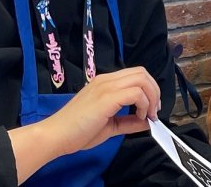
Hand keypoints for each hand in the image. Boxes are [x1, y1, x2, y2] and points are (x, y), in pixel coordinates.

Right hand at [46, 66, 161, 152]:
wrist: (55, 136)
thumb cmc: (76, 132)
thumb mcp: (110, 126)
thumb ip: (128, 122)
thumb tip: (147, 122)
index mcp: (105, 83)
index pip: (136, 75)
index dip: (150, 90)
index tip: (151, 110)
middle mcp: (106, 80)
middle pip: (142, 73)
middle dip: (155, 91)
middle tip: (154, 112)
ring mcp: (106, 86)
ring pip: (142, 79)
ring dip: (151, 97)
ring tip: (148, 115)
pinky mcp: (107, 97)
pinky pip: (136, 93)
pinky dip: (144, 104)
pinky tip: (140, 116)